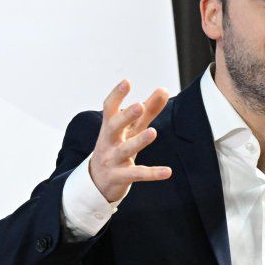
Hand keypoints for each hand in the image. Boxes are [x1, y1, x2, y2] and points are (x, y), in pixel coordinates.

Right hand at [89, 80, 170, 202]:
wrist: (97, 182)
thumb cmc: (117, 147)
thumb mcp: (131, 129)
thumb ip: (148, 111)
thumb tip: (164, 89)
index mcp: (110, 127)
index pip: (109, 108)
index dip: (116, 95)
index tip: (127, 82)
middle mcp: (109, 142)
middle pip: (114, 126)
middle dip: (126, 115)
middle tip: (139, 105)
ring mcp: (112, 160)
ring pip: (125, 149)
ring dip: (139, 141)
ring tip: (153, 131)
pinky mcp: (120, 177)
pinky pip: (137, 174)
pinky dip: (152, 173)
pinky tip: (168, 171)